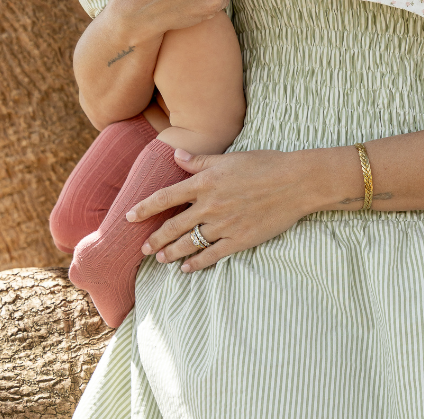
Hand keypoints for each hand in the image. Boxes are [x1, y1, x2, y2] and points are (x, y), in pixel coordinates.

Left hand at [128, 148, 323, 272]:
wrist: (295, 182)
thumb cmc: (264, 164)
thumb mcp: (229, 157)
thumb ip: (200, 161)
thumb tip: (176, 154)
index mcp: (205, 183)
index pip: (166, 197)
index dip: (145, 208)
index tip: (129, 217)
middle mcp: (210, 206)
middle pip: (173, 225)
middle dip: (155, 239)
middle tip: (142, 248)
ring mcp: (224, 225)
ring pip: (189, 243)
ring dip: (172, 252)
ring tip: (160, 259)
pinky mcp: (239, 240)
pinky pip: (212, 255)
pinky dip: (197, 263)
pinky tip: (186, 268)